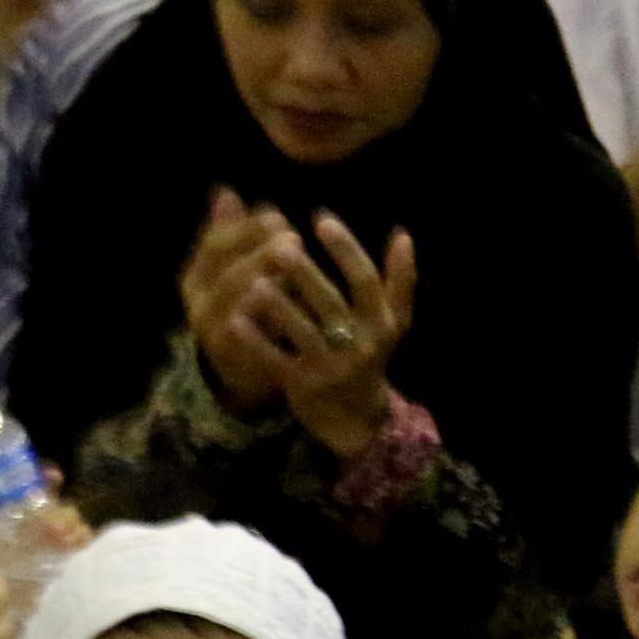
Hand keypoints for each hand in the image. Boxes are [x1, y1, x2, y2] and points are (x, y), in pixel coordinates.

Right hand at [182, 190, 305, 415]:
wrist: (241, 370)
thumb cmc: (246, 308)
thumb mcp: (238, 269)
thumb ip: (234, 235)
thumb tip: (226, 192)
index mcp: (196, 277)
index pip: (216, 245)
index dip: (246, 230)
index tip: (278, 217)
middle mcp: (198, 304)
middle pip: (227, 273)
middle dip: (260, 254)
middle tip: (293, 239)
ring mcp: (212, 333)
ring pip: (237, 304)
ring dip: (266, 282)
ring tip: (295, 265)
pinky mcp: (232, 360)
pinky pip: (250, 337)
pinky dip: (272, 319)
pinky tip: (297, 306)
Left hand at [258, 214, 417, 461]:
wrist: (356, 418)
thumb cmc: (370, 357)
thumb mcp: (392, 323)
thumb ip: (400, 281)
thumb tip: (403, 234)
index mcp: (381, 322)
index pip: (364, 280)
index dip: (345, 249)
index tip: (321, 219)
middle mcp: (359, 344)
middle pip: (330, 303)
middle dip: (305, 274)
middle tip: (280, 244)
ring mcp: (330, 367)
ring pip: (302, 332)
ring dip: (279, 306)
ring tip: (255, 280)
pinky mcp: (304, 386)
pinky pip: (276, 360)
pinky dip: (256, 341)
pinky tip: (235, 320)